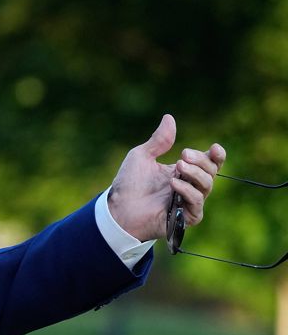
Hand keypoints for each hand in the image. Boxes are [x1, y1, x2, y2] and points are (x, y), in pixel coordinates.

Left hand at [107, 114, 224, 241]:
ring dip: (195, 173)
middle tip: (184, 154)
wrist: (118, 207)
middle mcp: (189, 186)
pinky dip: (188, 191)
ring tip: (179, 165)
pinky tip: (174, 183)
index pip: (210, 163)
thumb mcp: (142, 156)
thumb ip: (159, 140)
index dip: (217, 155)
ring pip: (207, 185)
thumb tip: (169, 117)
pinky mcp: (185, 217)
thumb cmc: (129, 183)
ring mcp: (188, 202)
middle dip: (201, 161)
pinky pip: (197, 202)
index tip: (214, 148)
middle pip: (211, 172)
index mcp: (183, 172)